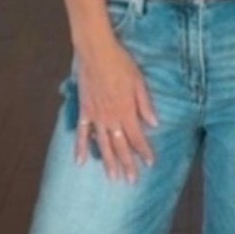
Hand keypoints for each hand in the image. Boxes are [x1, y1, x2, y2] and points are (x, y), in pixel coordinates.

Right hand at [73, 34, 157, 183]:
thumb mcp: (139, 82)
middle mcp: (112, 118)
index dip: (144, 151)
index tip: (150, 164)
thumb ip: (145, 104)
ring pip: (103, 144)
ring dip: (108, 162)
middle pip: (121, 146)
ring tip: (112, 178)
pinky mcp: (84, 111)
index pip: (137, 137)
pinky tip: (80, 162)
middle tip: (131, 180)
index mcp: (127, 111)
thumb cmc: (121, 64)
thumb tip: (154, 124)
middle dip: (127, 164)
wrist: (96, 52)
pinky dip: (81, 148)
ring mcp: (96, 116)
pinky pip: (82, 133)